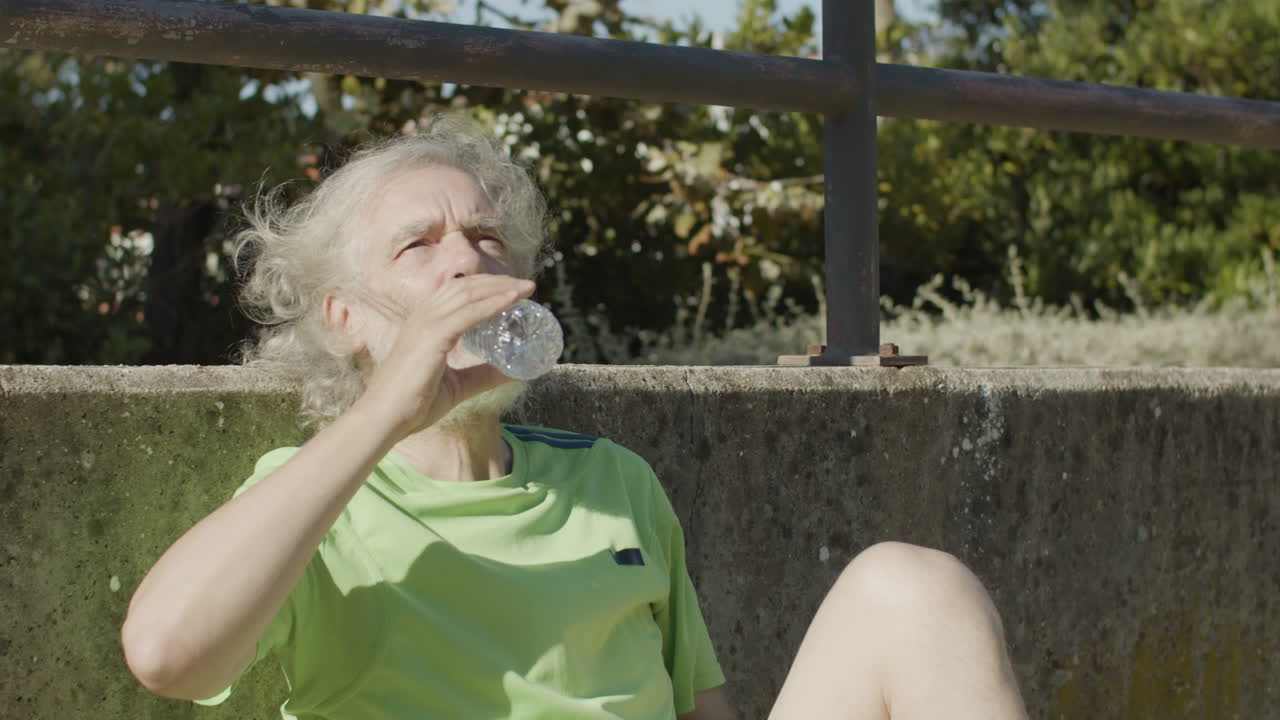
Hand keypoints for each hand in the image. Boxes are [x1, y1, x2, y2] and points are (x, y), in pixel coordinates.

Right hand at [352, 274, 534, 439]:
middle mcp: (424, 315)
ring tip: (526, 288)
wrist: (384, 418)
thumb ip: (482, 376)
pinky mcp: (432, 335)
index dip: (487, 287)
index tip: (514, 291)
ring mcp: (427, 323)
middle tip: (528, 286)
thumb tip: (514, 373)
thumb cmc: (413, 404)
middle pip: (467, 286)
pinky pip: (469, 313)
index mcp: (425, 323)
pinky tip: (511, 301)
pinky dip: (492, 304)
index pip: (459, 292)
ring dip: (500, 288)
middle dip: (499, 282)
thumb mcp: (458, 386)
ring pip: (469, 293)